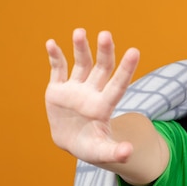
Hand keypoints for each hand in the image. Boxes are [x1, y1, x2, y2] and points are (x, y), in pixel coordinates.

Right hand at [45, 28, 139, 163]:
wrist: (72, 142)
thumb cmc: (90, 148)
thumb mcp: (102, 153)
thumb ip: (115, 153)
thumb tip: (128, 152)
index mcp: (103, 106)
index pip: (118, 85)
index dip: (126, 70)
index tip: (135, 51)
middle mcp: (92, 93)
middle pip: (101, 69)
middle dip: (105, 52)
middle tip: (106, 34)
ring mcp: (75, 88)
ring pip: (81, 64)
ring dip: (80, 48)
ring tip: (80, 32)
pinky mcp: (58, 88)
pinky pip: (58, 69)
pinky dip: (55, 56)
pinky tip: (51, 43)